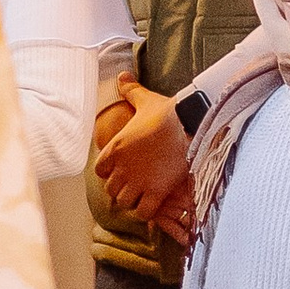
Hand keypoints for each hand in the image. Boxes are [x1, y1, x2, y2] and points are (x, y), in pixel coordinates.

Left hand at [94, 80, 192, 221]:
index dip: (109, 171)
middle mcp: (122, 168)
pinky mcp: (156, 192)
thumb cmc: (168, 112)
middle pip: (111, 189)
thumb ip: (131, 91)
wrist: (190, 125)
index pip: (99, 170)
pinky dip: (148, 212)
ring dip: (133, 200)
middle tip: (135, 184)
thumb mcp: (145, 100)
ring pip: (124, 202)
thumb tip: (122, 76)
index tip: (122, 169)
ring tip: (144, 195)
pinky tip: (156, 203)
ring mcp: (138, 181)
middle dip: (121, 188)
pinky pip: (143, 212)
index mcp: (115, 148)